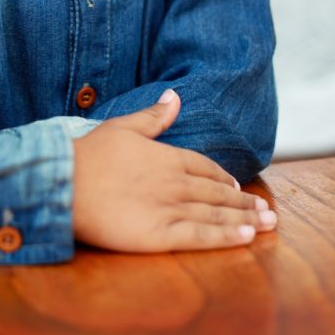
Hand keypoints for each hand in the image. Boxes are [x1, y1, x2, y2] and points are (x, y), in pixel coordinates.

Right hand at [72, 90, 275, 252]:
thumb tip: (175, 96)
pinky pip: (201, 236)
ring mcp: (171, 208)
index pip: (205, 168)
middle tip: (269, 211)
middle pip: (218, 192)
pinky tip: (247, 238)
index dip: (223, 178)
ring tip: (269, 225)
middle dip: (246, 202)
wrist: (65, 182)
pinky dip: (227, 236)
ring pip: (217, 214)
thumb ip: (153, 117)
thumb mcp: (122, 127)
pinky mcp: (161, 234)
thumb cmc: (89, 154)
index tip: (239, 186)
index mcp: (167, 155)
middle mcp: (175, 181)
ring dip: (246, 219)